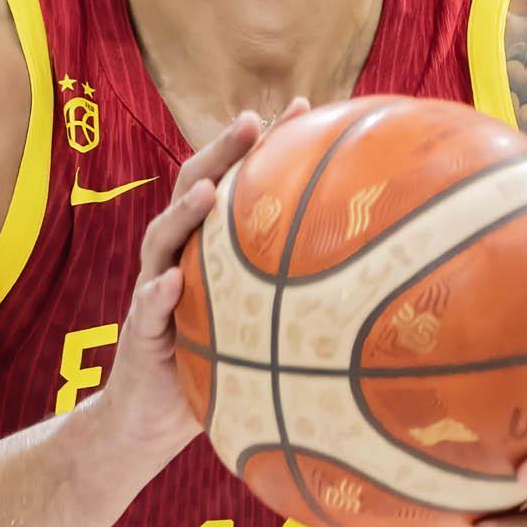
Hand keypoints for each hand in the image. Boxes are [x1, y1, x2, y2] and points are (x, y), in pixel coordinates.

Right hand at [83, 98, 307, 460]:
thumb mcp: (263, 327)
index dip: (263, 143)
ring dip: (183, 213)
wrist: (150, 422)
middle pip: (192, 190)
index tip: (305, 104)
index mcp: (208, 250)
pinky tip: (168, 283)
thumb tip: (387, 284)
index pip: (234, 181)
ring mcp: (151, 292)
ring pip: (161, 238)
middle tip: (252, 121)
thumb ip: (300, 298)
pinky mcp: (139, 334)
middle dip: (220, 151)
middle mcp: (177, 258)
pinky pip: (144, 310)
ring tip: (209, 192)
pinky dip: (155, 294)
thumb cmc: (217, 371)